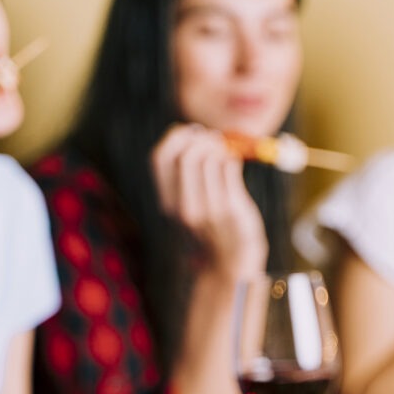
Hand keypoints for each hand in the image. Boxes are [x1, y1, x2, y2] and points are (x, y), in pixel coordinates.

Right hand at [150, 123, 267, 280]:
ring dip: (221, 148)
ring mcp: (208, 208)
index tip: (191, 132)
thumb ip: (186, 175)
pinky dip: (233, 159)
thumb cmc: (212, 226)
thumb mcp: (188, 204)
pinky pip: (229, 167)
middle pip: (187, 154)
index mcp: (167, 202)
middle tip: (215, 140)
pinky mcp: (231, 208)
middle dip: (203, 138)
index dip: (175, 136)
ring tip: (226, 153)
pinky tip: (234, 165)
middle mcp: (183, 206)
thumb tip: (198, 134)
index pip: (159, 157)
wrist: (231, 261)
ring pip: (210, 158)